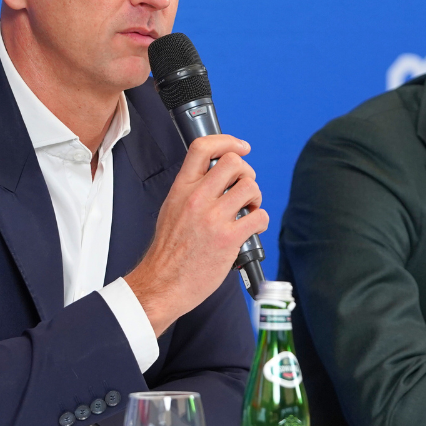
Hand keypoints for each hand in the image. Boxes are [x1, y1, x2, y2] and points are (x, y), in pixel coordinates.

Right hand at [126, 133, 267, 334]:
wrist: (163, 283)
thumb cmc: (169, 251)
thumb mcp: (172, 208)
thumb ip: (191, 190)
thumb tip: (216, 176)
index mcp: (182, 188)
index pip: (203, 147)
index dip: (227, 141)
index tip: (241, 147)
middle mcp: (197, 198)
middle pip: (234, 163)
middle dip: (247, 174)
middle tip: (244, 189)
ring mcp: (213, 218)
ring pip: (251, 187)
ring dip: (257, 198)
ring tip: (249, 210)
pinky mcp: (228, 238)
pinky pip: (259, 216)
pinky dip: (262, 220)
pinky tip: (252, 228)